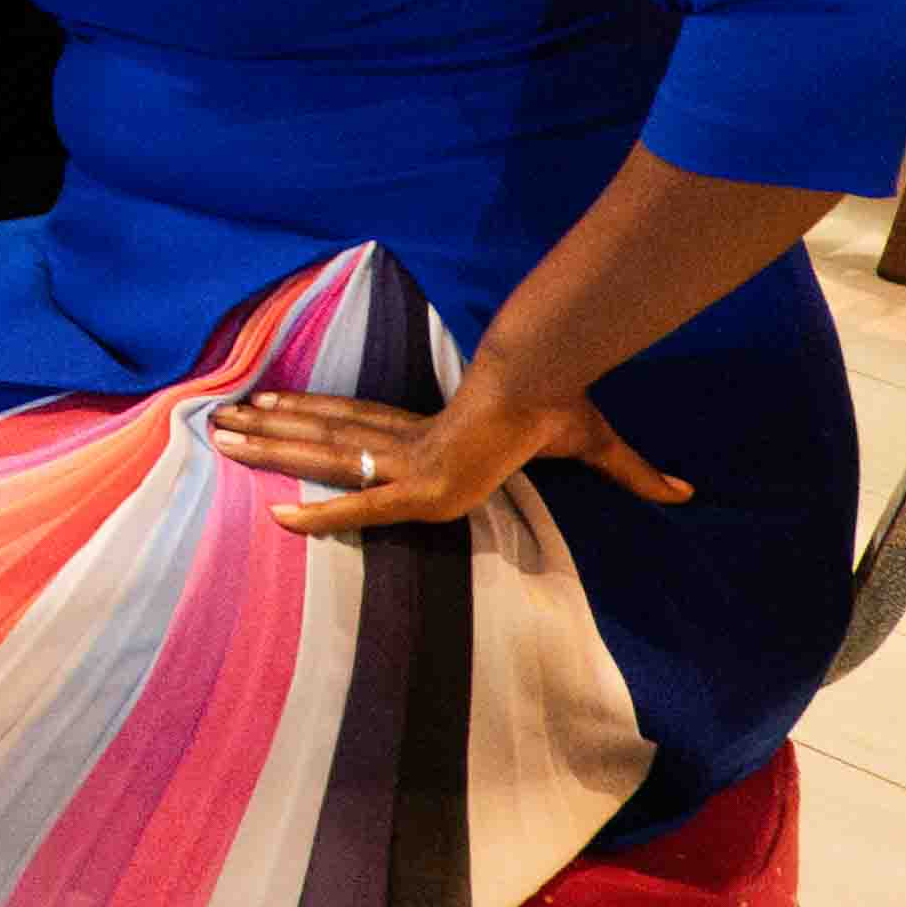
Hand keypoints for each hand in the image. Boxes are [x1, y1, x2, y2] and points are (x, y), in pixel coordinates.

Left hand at [205, 374, 691, 537]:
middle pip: (325, 436)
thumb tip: (689, 491)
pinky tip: (278, 519)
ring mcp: (407, 463)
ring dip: (272, 450)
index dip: (315, 419)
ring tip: (217, 439)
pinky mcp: (418, 485)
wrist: (546, 387)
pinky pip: (362, 504)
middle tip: (216, 425)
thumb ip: (630, 475)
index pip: (359, 426)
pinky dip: (322, 511)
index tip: (271, 409)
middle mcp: (406, 444)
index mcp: (431, 433)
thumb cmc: (558, 407)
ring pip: (325, 456)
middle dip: (271, 431)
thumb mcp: (593, 447)